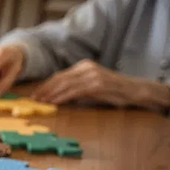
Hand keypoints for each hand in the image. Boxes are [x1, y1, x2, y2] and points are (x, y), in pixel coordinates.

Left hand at [33, 60, 169, 109]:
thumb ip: (76, 88)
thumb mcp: (91, 88)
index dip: (46, 85)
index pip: (59, 76)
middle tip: (33, 100)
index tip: (35, 94)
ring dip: (51, 94)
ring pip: (65, 84)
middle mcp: (86, 68)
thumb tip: (57, 96)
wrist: (135, 90)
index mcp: (83, 66)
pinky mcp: (97, 84)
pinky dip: (63, 97)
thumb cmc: (113, 92)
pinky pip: (75, 91)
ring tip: (41, 102)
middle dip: (45, 90)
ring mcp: (92, 75)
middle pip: (59, 78)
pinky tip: (55, 103)